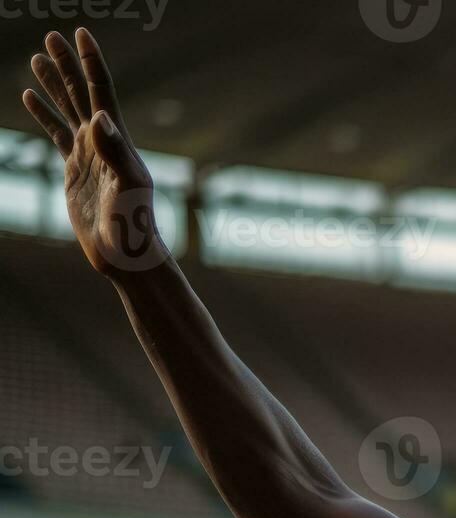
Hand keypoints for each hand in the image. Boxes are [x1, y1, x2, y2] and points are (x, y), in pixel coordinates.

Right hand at [22, 29, 164, 276]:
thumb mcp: (127, 185)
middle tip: (51, 36)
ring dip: (53, 83)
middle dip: (67, 64)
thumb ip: (114, 151)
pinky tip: (30, 97)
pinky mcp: (75, 169)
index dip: (91, 62)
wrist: (125, 253)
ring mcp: (88, 154)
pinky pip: (56, 133)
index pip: (101, 92)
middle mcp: (103, 141)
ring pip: (66, 109)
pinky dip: (44, 114)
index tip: (80, 33)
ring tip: (38, 58)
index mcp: (116, 140)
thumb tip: (98, 116)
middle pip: (81, 93)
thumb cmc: (133, 222)